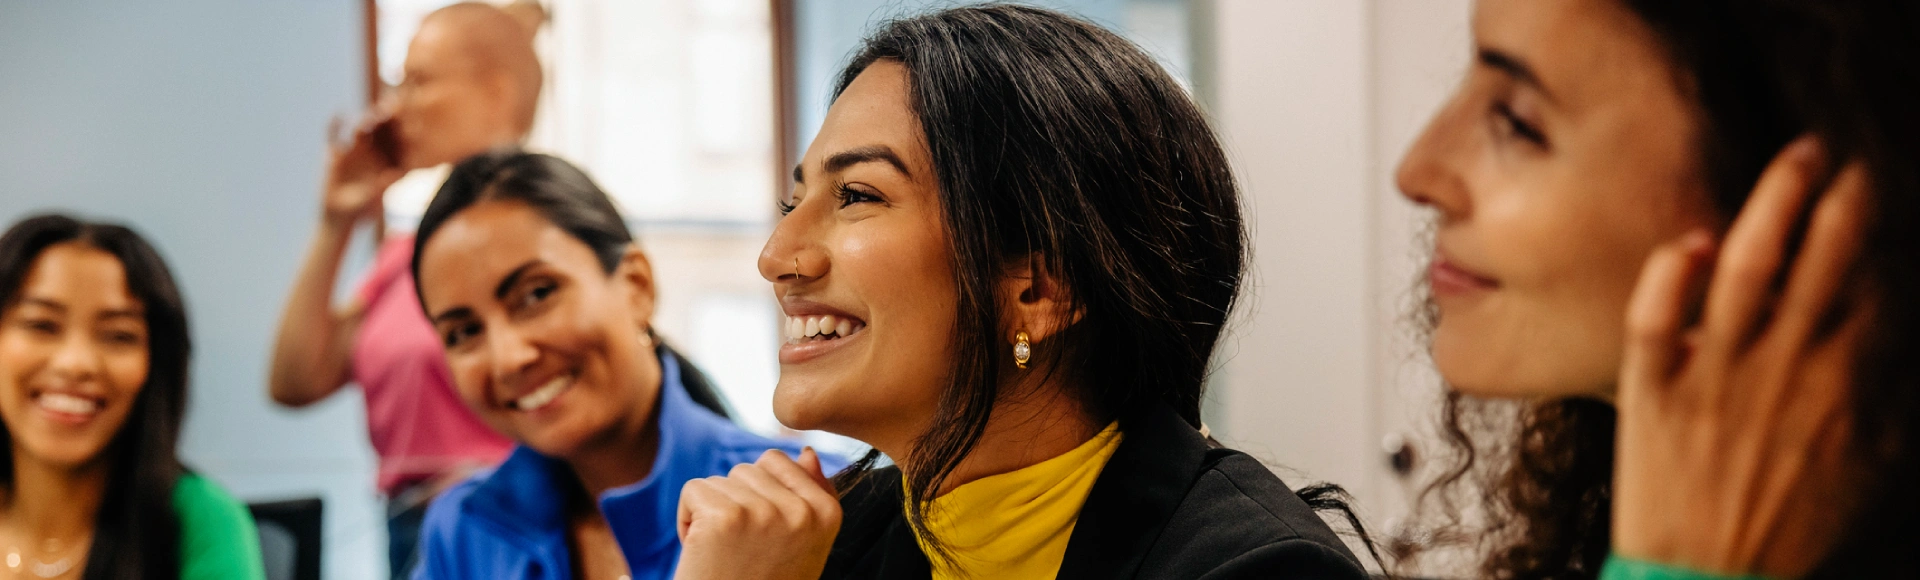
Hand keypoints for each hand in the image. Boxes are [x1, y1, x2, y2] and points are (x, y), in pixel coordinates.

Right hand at [321, 109, 406, 227]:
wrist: (339, 215)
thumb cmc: (362, 211)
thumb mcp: (372, 199)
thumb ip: (383, 185)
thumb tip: (395, 174)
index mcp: (388, 162)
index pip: (398, 144)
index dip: (404, 133)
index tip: (411, 123)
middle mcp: (374, 152)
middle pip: (382, 132)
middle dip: (386, 120)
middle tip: (392, 107)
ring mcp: (355, 150)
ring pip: (362, 130)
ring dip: (366, 120)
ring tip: (371, 114)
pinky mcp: (336, 153)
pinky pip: (334, 136)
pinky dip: (334, 125)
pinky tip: (338, 114)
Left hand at [674, 448, 840, 579]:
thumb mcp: (799, 546)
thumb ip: (809, 497)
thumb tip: (806, 452)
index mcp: (828, 513)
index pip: (779, 462)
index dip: (758, 497)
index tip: (762, 540)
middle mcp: (803, 511)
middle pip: (747, 469)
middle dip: (734, 503)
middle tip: (739, 552)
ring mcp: (765, 512)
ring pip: (720, 480)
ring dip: (710, 513)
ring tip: (722, 555)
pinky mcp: (725, 516)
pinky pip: (694, 490)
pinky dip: (686, 520)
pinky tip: (700, 553)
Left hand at [1615, 137, 1873, 577]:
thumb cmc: (1793, 528)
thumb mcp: (1873, 464)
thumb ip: (1888, 392)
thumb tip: (1898, 331)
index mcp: (1843, 383)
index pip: (1867, 283)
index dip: (1872, 231)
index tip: (1872, 192)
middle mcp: (1783, 366)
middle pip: (1815, 258)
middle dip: (1833, 196)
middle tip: (1837, 156)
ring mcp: (1714, 375)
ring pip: (1745, 269)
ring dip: (1772, 205)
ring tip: (1793, 162)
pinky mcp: (1652, 391)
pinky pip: (1657, 318)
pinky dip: (1673, 274)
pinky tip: (1694, 241)